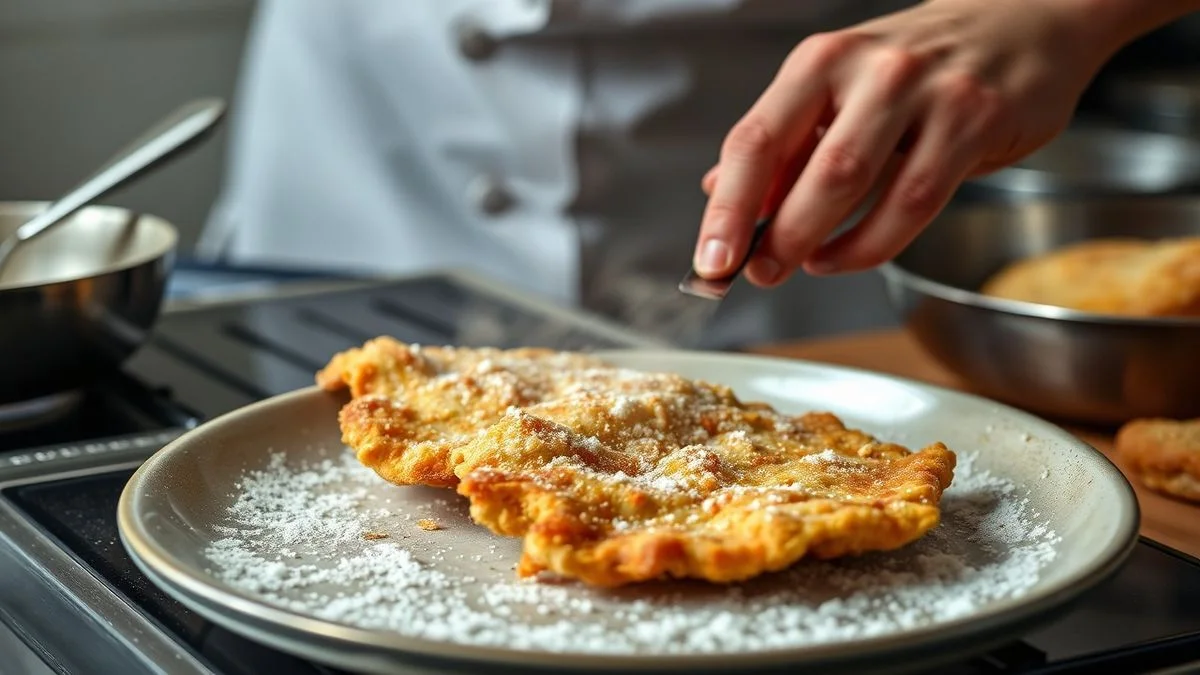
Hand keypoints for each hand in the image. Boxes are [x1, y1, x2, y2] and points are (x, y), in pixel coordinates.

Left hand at [692, 0, 1189, 285]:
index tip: (709, 262)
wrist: (1022, 20)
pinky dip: (873, 243)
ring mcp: (925, 93)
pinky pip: (915, 202)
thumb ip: (784, 142)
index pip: (754, 140)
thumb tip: (717, 192)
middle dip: (774, 236)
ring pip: (858, 185)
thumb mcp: (838, 88)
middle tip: (757, 274)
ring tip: (802, 266)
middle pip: (806, 169)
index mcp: (820, 62)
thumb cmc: (919, 64)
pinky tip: (848, 255)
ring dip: (820, 241)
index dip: (726, 208)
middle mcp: (869, 70)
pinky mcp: (974, 121)